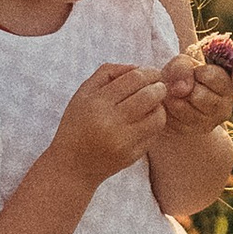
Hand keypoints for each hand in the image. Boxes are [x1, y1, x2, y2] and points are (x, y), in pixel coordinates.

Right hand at [52, 66, 168, 186]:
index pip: (134, 79)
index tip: (153, 73)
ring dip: (160, 106)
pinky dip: (154, 124)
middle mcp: (111, 122)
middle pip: (150, 95)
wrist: (72, 166)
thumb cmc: (77, 124)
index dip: (149, 72)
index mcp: (97, 103)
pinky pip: (154, 135)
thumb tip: (138, 67)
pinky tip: (146, 120)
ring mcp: (123, 141)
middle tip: (158, 86)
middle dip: (159, 87)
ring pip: (158, 117)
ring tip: (153, 104)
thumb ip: (108, 73)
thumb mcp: (83, 93)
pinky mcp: (132, 156)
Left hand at [161, 56, 232, 132]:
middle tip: (181, 84)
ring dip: (172, 97)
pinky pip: (172, 120)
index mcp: (229, 86)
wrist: (175, 93)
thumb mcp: (184, 62)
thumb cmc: (184, 73)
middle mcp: (225, 109)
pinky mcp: (192, 132)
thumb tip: (181, 90)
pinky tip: (170, 103)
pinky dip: (166, 109)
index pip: (211, 77)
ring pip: (183, 109)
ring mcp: (209, 123)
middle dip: (183, 87)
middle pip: (199, 96)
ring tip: (173, 92)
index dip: (197, 71)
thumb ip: (182, 67)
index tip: (195, 72)